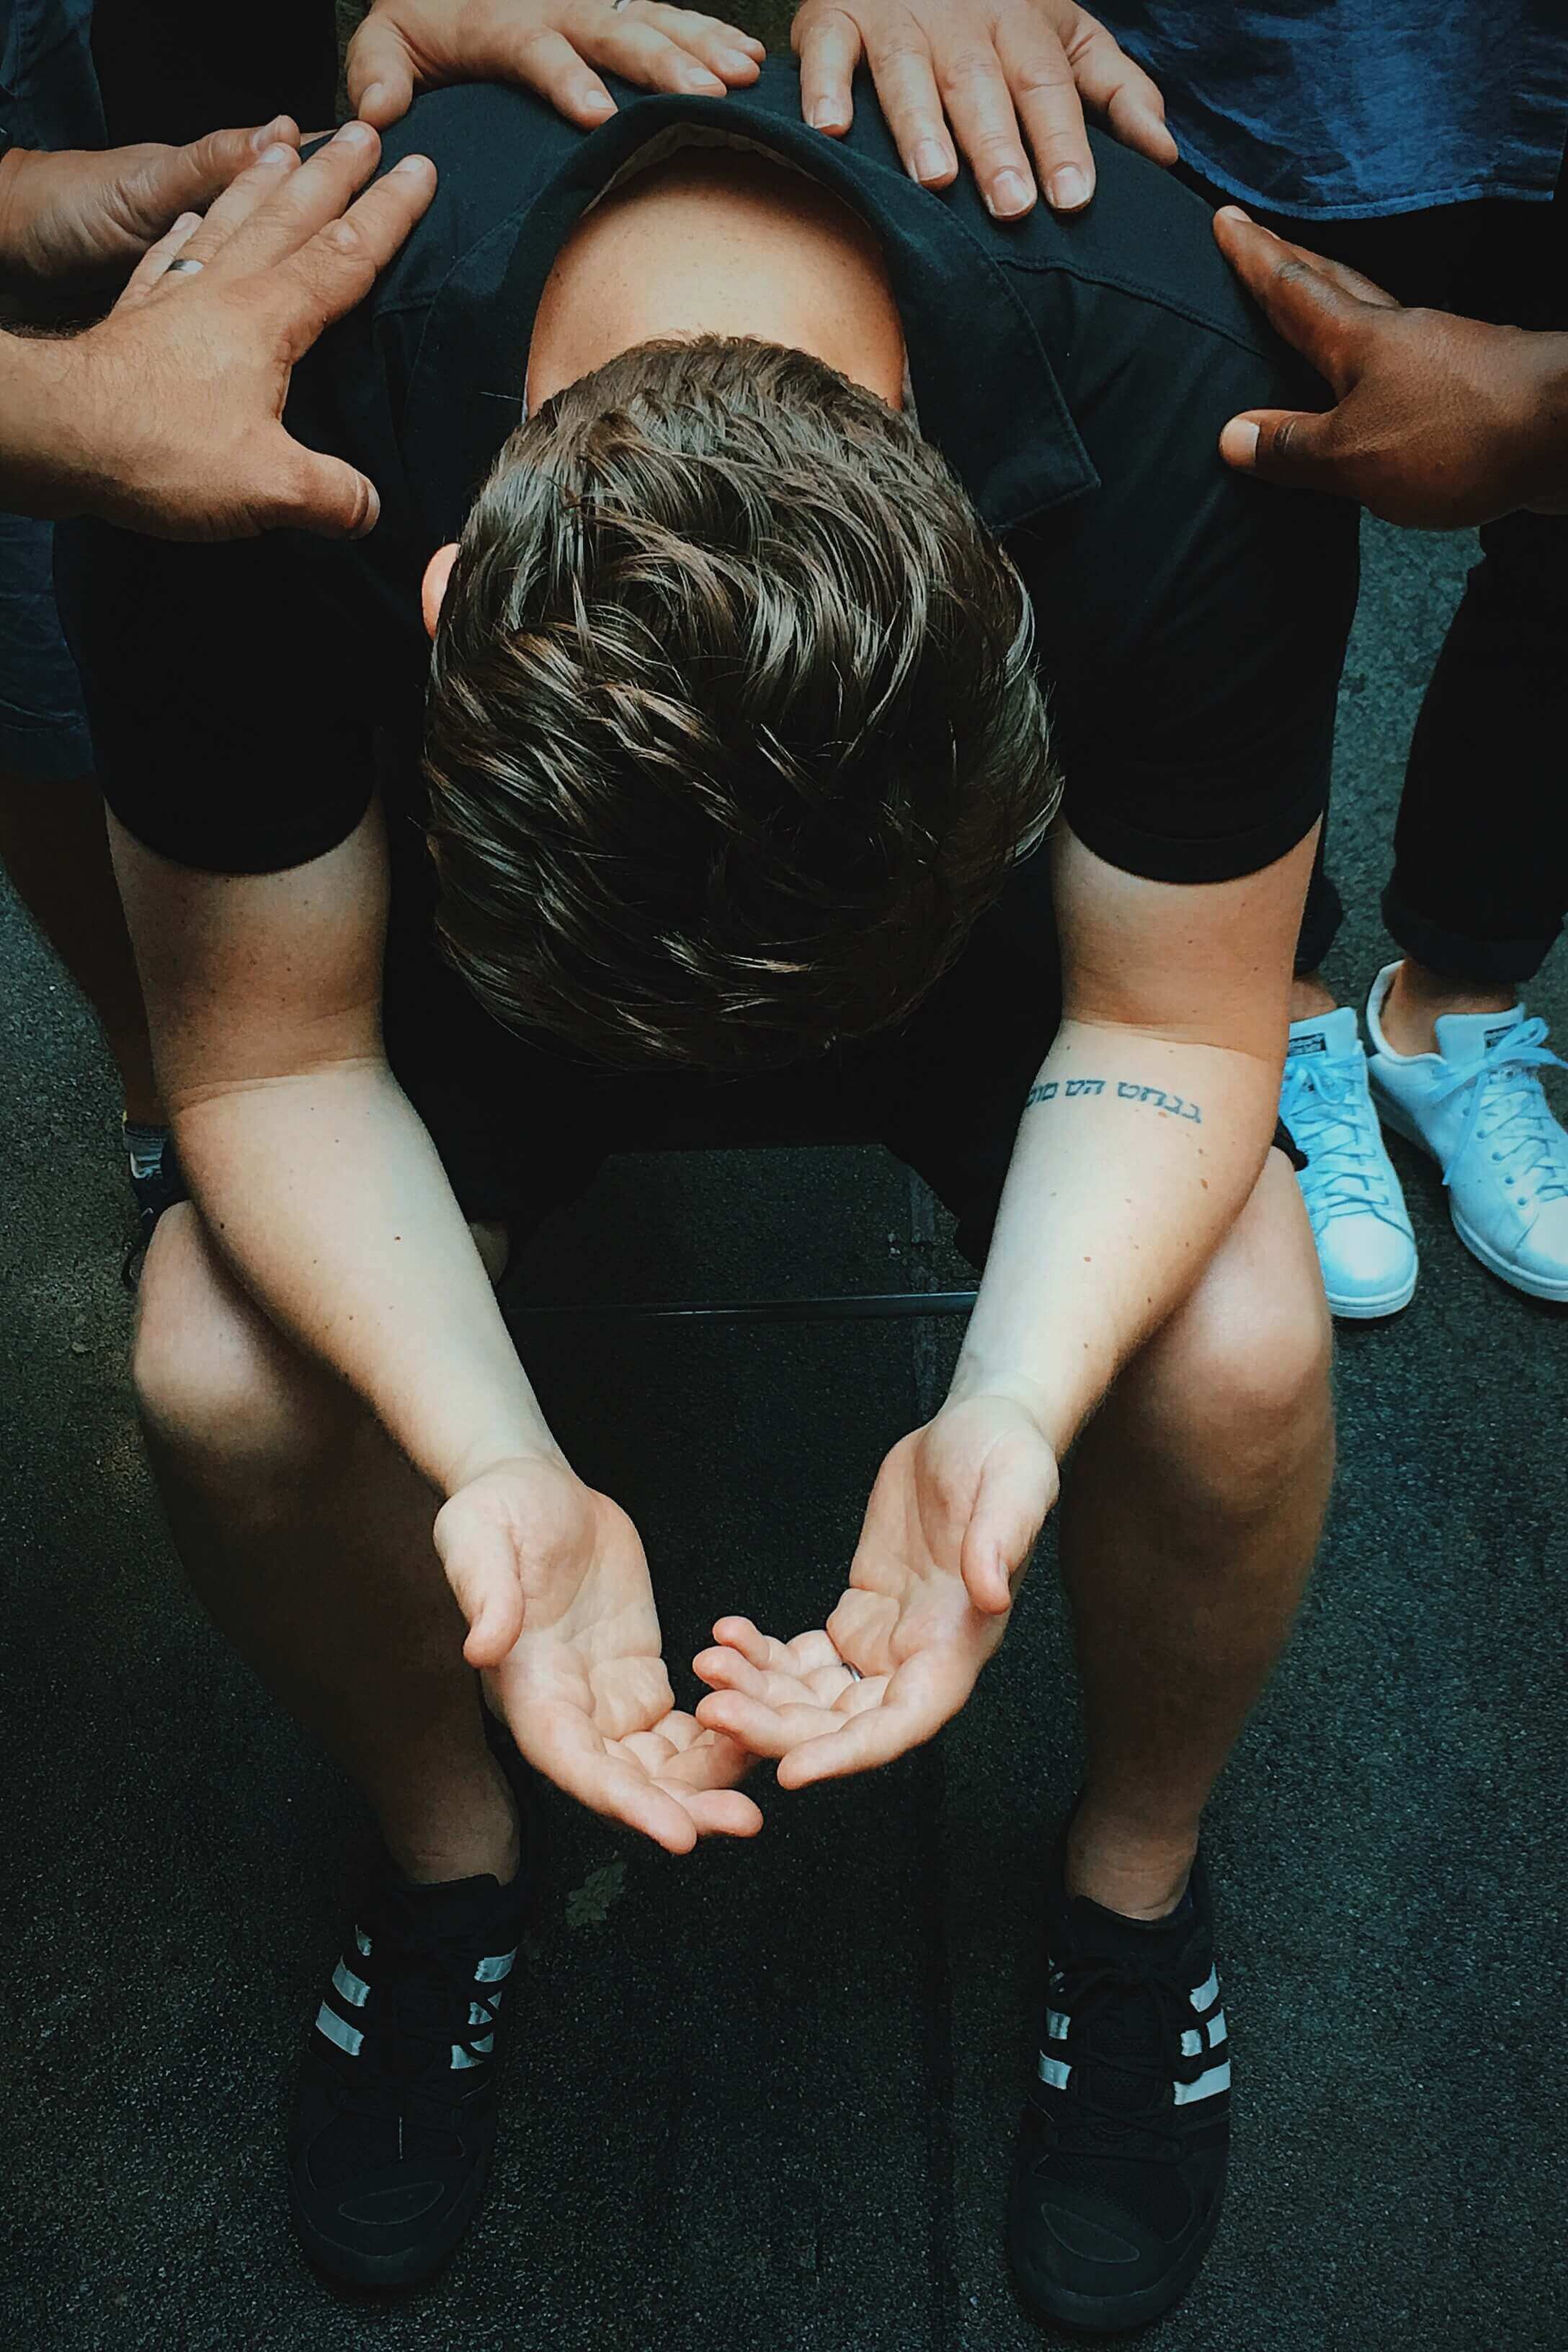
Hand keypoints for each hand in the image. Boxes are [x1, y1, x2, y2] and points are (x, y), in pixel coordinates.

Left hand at [18, 123, 435, 539]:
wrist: (58, 433)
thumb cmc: (162, 450)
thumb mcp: (268, 487)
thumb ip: (331, 495)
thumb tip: (369, 508)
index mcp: (268, 319)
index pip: (344, 256)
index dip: (388, 214)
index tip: (420, 170)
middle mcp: (224, 291)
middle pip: (290, 218)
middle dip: (333, 174)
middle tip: (363, 131)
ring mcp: (176, 296)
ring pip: (230, 221)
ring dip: (263, 183)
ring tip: (285, 146)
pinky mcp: (136, 317)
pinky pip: (168, 256)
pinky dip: (185, 231)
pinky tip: (190, 220)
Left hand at [347, 0, 765, 129]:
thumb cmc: (420, 19)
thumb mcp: (384, 41)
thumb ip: (376, 72)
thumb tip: (378, 114)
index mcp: (502, 21)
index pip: (538, 48)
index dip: (566, 78)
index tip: (596, 115)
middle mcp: (555, 5)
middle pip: (614, 31)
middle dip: (662, 63)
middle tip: (705, 96)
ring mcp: (590, 3)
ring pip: (652, 19)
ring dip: (701, 47)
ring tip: (742, 78)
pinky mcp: (615, 5)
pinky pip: (667, 13)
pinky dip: (710, 32)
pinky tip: (750, 58)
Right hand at [436, 1456, 762, 1852]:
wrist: (534, 1486)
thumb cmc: (497, 1509)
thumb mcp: (479, 1539)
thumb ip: (486, 1593)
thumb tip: (482, 1646)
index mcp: (527, 1689)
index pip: (575, 1763)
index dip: (625, 1802)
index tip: (676, 1834)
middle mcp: (567, 1709)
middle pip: (626, 1780)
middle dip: (683, 1807)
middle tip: (744, 1821)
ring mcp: (605, 1697)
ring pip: (660, 1764)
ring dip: (708, 1783)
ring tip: (760, 1796)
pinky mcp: (636, 1675)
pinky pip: (682, 1727)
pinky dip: (719, 1738)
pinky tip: (760, 1738)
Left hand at [693, 1395, 1057, 1786]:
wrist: (976, 1430)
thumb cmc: (1006, 1456)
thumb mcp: (1014, 1487)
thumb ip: (1001, 1542)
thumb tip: (991, 1594)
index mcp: (960, 1644)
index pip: (903, 1722)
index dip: (848, 1754)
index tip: (792, 1772)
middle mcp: (921, 1658)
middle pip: (844, 1724)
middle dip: (778, 1727)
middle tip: (713, 1711)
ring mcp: (886, 1641)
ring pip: (815, 1698)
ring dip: (758, 1695)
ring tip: (707, 1665)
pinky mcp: (860, 1615)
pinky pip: (803, 1659)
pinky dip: (762, 1656)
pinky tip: (727, 1635)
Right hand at [792, 0, 1174, 218]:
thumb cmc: (995, 15)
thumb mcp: (1066, 38)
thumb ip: (1115, 91)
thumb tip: (1165, 153)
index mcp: (1021, 28)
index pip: (1049, 87)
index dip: (1063, 141)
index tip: (1075, 198)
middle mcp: (961, 22)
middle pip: (984, 85)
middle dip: (998, 144)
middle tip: (1011, 205)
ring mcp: (896, 17)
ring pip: (909, 70)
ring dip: (919, 123)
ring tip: (935, 177)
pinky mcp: (835, 16)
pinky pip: (828, 49)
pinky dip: (825, 87)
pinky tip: (832, 129)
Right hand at [1213, 205, 1567, 528]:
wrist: (1565, 430)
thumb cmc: (1455, 435)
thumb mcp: (1353, 455)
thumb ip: (1293, 447)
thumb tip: (1233, 436)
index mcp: (1358, 340)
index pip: (1292, 288)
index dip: (1255, 257)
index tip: (1226, 220)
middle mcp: (1399, 332)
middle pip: (1335, 286)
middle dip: (1292, 262)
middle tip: (1261, 238)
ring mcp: (1441, 353)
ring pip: (1375, 318)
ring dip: (1338, 306)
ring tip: (1312, 306)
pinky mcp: (1473, 384)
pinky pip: (1407, 362)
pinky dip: (1378, 360)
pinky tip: (1378, 379)